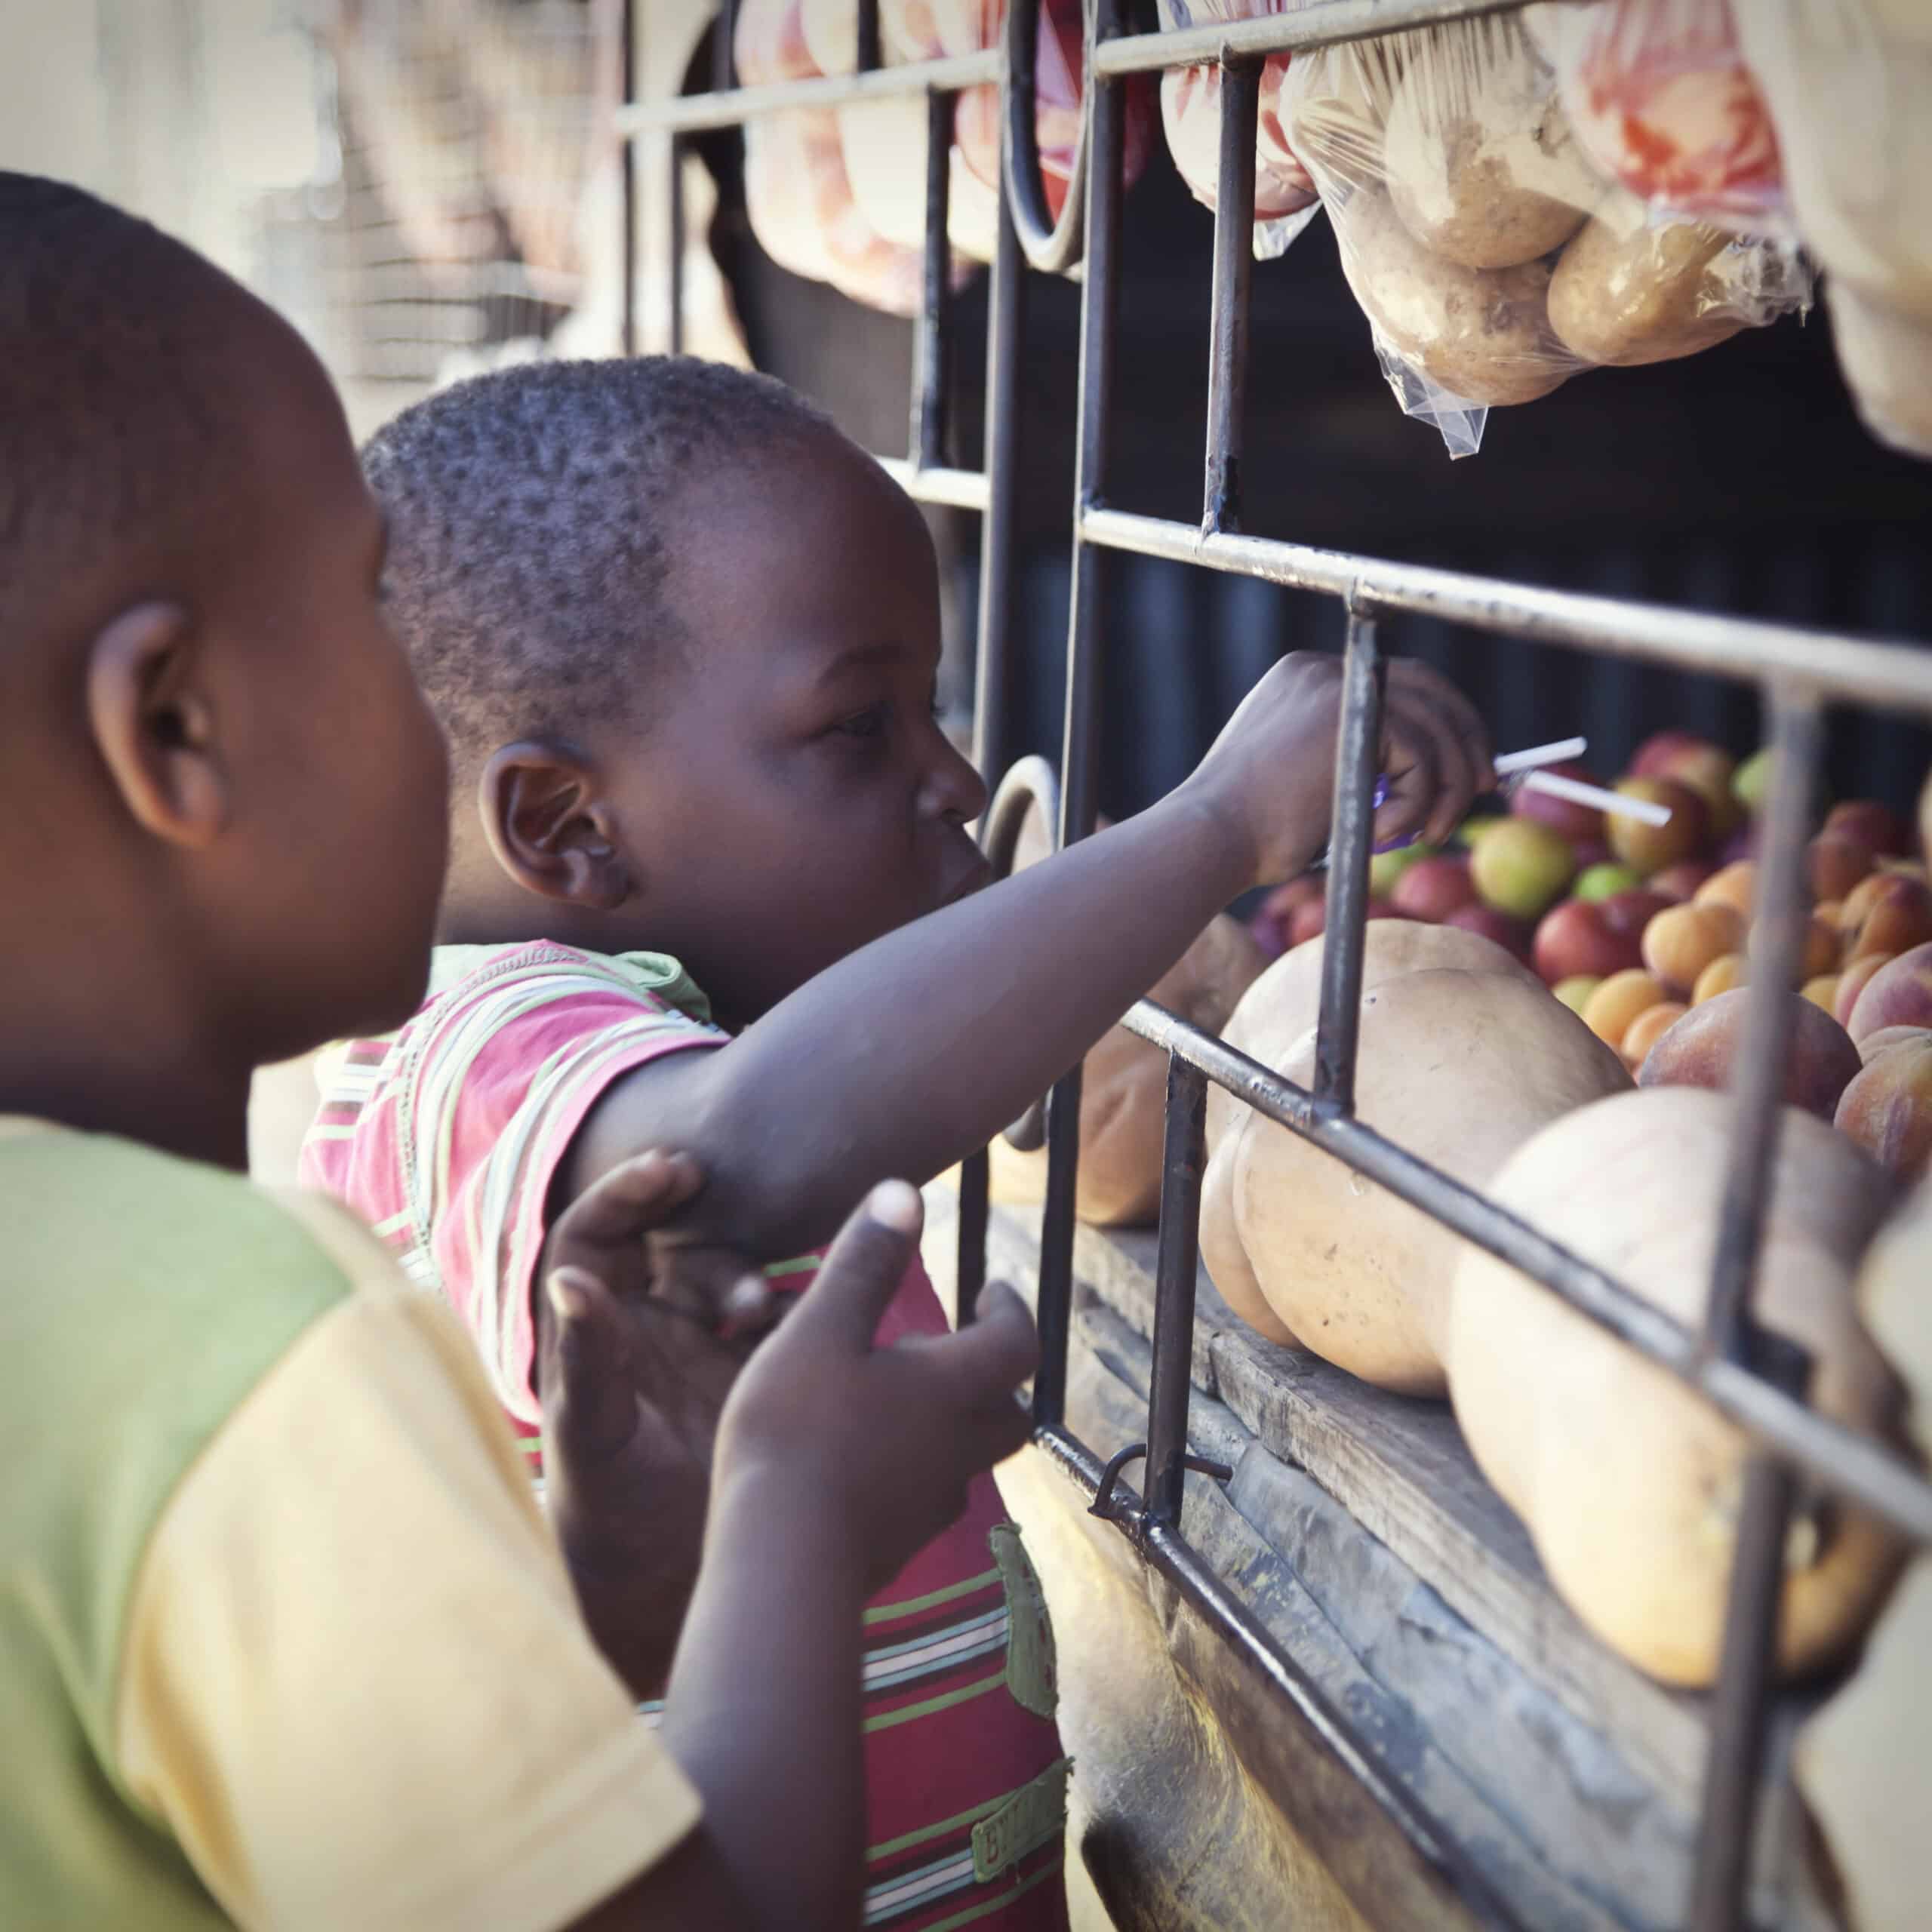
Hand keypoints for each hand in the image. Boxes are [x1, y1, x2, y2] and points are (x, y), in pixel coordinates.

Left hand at [539, 1150, 782, 1694]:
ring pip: (723, 1275)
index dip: (624, 1192)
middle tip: (717, 1191)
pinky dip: (786, 1311)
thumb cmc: (609, 1519)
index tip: (670, 1168)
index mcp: (591, 1335)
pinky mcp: (750, 1372)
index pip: (593, 1236)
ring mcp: (698, 1349)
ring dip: (741, 1277)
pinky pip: (773, 1316)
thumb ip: (586, 1364)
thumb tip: (568, 1280)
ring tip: (755, 1309)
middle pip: (664, 1242)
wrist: (673, 1587)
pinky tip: (796, 1328)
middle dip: (693, 1217)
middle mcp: (641, 1330)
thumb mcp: (594, 1439)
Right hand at [713, 1181, 1037, 1598]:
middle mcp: (959, 1447)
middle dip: (991, 1373)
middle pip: (1007, 1410)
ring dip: (948, 1422)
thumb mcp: (820, 1330)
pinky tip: (860, 1460)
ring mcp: (930, 1505)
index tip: (991, 1288)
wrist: (780, 1565)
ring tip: (897, 1398)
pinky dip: (910, 1466)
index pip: (1017, 1342)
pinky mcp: (897, 1546)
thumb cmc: (798, 1434)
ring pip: (966, 1456)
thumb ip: (863, 1262)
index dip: (1010, 1309)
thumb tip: (906, 1192)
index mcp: (954, 1388)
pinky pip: (922, 1496)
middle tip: (951, 1346)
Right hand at [1184, 651, 1494, 887]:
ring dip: (1446, 788)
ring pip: (1432, 727)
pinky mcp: (1346, 714)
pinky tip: (1383, 833)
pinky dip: (1416, 803)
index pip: (1398, 684)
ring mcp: (1334, 686)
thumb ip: (1358, 764)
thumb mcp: (1309, 786)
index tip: (1469, 765)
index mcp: (1307, 681)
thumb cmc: (1249, 835)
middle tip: (1485, 786)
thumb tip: (1429, 777)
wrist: (1209, 841)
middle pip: (1428, 687)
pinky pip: (1419, 757)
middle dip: (1466, 740)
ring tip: (1425, 833)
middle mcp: (1322, 670)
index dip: (1443, 723)